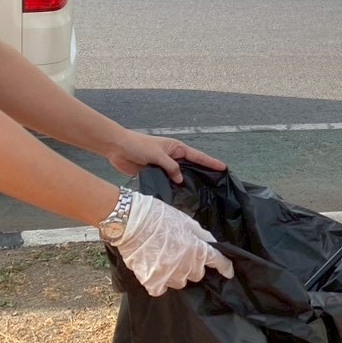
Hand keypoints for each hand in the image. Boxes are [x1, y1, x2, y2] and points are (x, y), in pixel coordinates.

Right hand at [106, 193, 234, 295]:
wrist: (131, 221)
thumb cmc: (160, 216)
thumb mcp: (186, 220)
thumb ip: (201, 235)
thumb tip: (212, 244)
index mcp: (197, 249)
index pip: (217, 261)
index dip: (225, 267)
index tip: (228, 272)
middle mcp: (186, 265)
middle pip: (197, 274)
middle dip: (193, 265)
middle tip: (181, 254)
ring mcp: (169, 275)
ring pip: (180, 282)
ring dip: (176, 273)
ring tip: (165, 260)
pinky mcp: (152, 282)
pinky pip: (161, 288)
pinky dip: (159, 282)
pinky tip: (154, 270)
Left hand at [107, 130, 225, 183]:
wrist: (118, 148)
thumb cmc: (138, 145)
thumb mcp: (158, 155)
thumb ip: (171, 167)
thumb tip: (181, 179)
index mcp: (176, 148)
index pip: (197, 156)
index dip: (210, 162)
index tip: (223, 167)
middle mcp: (173, 157)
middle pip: (191, 167)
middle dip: (202, 174)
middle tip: (216, 184)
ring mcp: (164, 166)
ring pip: (179, 176)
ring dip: (186, 183)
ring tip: (200, 194)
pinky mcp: (155, 174)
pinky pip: (167, 182)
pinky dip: (173, 188)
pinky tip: (179, 197)